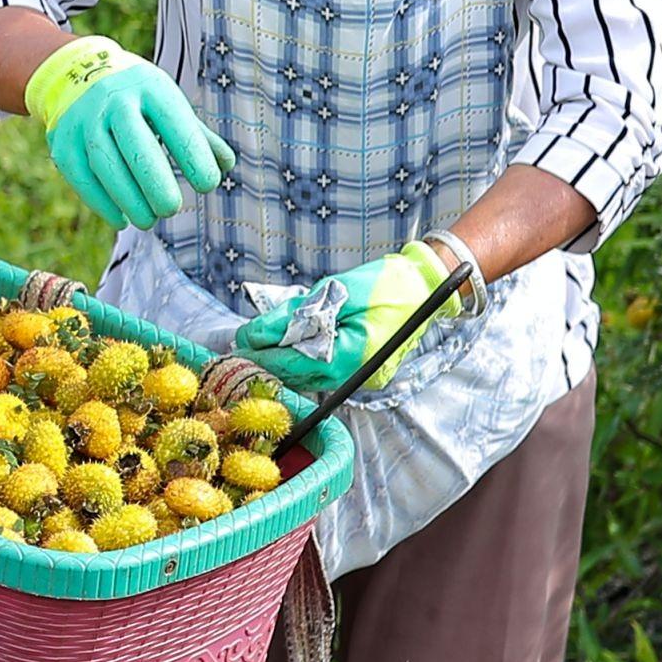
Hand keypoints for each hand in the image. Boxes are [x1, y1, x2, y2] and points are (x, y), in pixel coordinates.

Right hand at [29, 39, 231, 231]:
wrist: (77, 75)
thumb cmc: (138, 97)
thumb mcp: (168, 102)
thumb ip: (197, 135)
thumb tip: (226, 164)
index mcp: (150, 87)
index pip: (175, 123)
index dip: (193, 155)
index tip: (208, 185)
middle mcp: (114, 99)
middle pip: (135, 143)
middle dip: (155, 181)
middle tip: (172, 209)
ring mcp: (84, 120)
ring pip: (105, 163)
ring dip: (128, 197)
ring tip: (148, 220)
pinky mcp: (63, 141)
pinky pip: (82, 177)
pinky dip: (102, 202)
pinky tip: (121, 219)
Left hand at [234, 247, 463, 396]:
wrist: (426, 286)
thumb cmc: (384, 284)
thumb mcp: (333, 291)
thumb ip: (292, 315)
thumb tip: (252, 333)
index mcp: (350, 358)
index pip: (292, 364)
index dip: (260, 356)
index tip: (235, 348)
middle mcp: (355, 376)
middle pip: (297, 376)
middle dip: (267, 361)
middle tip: (237, 350)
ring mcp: (361, 377)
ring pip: (309, 376)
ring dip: (283, 361)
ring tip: (256, 347)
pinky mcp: (362, 371)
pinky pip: (324, 371)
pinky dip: (303, 359)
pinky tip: (287, 346)